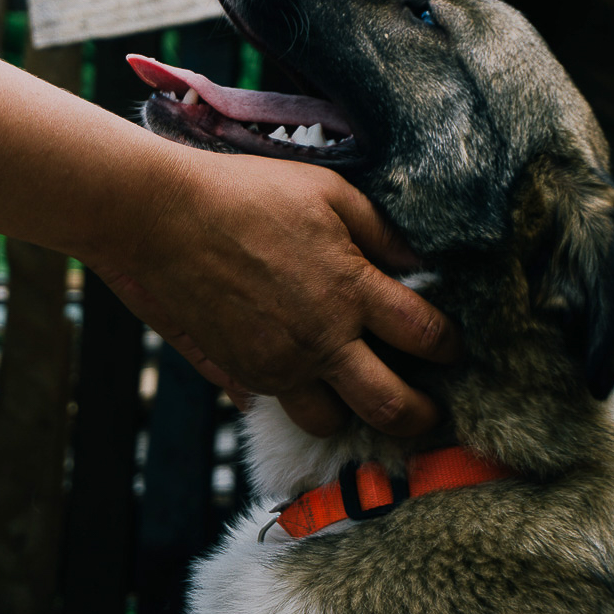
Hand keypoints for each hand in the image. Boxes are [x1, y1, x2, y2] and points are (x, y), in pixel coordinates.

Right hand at [91, 149, 460, 436]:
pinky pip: (275, 406)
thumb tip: (418, 265)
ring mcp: (275, 364)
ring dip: (349, 411)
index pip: (426, 337)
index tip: (454, 348)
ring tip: (355, 392)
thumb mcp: (328, 192)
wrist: (160, 216)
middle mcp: (319, 340)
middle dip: (421, 416)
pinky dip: (293, 397)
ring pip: (330, 421)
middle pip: (390, 406)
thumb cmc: (246, 193)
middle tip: (430, 412)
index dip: (451, 346)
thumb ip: (381, 233)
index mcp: (350, 291)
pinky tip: (296, 372)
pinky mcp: (237, 371)